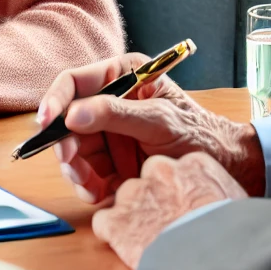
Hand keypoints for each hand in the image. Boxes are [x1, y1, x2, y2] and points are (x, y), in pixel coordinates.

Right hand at [38, 53, 264, 203]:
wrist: (224, 167)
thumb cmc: (198, 134)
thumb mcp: (159, 120)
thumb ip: (116, 114)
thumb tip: (74, 114)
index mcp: (123, 76)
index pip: (76, 82)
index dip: (56, 99)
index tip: (46, 122)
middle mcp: (110, 102)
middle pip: (68, 120)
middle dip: (67, 145)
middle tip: (73, 166)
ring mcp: (109, 133)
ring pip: (74, 151)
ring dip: (76, 171)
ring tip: (91, 186)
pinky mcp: (111, 162)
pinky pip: (86, 174)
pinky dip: (88, 186)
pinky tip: (102, 193)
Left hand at [92, 152, 247, 268]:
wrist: (216, 259)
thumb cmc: (233, 235)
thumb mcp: (237, 201)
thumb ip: (221, 191)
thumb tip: (224, 203)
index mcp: (193, 163)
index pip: (178, 168)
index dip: (179, 191)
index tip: (184, 206)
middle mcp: (161, 170)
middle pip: (150, 178)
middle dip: (155, 199)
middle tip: (166, 224)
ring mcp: (136, 193)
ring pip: (126, 198)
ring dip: (134, 216)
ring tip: (150, 240)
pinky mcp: (117, 220)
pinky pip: (105, 222)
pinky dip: (113, 235)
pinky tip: (129, 249)